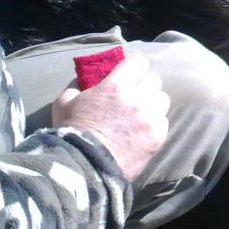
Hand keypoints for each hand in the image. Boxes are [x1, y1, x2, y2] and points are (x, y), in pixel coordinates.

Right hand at [52, 55, 169, 179]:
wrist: (84, 167)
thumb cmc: (71, 133)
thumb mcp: (64, 102)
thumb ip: (76, 84)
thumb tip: (84, 76)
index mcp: (115, 87)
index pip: (139, 62)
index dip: (134, 67)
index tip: (130, 74)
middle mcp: (137, 99)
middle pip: (154, 80)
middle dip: (144, 85)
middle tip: (134, 95)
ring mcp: (150, 118)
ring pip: (162, 99)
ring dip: (153, 103)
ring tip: (141, 113)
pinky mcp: (158, 136)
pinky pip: (164, 120)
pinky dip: (155, 123)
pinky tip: (142, 129)